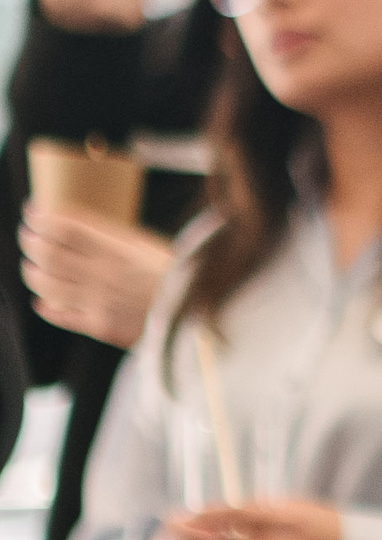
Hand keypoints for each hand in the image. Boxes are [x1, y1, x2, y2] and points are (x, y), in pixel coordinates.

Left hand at [21, 207, 172, 347]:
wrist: (196, 313)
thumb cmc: (174, 273)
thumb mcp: (146, 244)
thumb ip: (110, 233)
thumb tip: (71, 219)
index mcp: (118, 251)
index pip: (66, 230)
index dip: (42, 219)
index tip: (32, 212)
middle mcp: (103, 277)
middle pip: (49, 256)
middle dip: (30, 242)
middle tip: (26, 235)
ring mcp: (98, 304)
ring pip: (47, 287)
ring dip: (32, 273)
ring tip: (32, 266)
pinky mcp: (100, 327)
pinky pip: (61, 316)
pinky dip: (45, 308)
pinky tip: (42, 301)